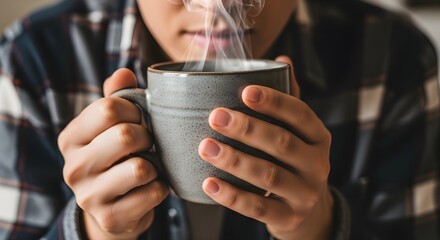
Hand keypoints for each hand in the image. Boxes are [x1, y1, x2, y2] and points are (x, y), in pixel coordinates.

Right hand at [58, 69, 168, 239]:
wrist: (111, 210)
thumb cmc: (115, 158)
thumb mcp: (110, 127)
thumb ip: (116, 98)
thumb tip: (123, 72)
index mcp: (71, 138)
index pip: (109, 108)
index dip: (135, 110)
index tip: (138, 119)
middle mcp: (73, 167)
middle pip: (125, 135)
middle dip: (147, 136)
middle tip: (146, 143)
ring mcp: (89, 196)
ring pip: (140, 167)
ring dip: (155, 164)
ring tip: (148, 166)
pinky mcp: (111, 218)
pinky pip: (153, 193)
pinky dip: (161, 187)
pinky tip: (151, 187)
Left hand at [198, 56, 332, 239]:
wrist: (306, 209)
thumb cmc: (292, 159)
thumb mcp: (297, 131)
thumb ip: (288, 98)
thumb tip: (281, 59)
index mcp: (318, 136)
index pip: (300, 114)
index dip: (274, 102)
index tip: (245, 91)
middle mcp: (317, 164)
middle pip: (282, 144)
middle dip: (247, 129)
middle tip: (215, 117)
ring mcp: (305, 193)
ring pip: (268, 175)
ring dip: (234, 160)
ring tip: (205, 146)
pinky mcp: (289, 217)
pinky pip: (258, 208)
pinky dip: (232, 196)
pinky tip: (208, 183)